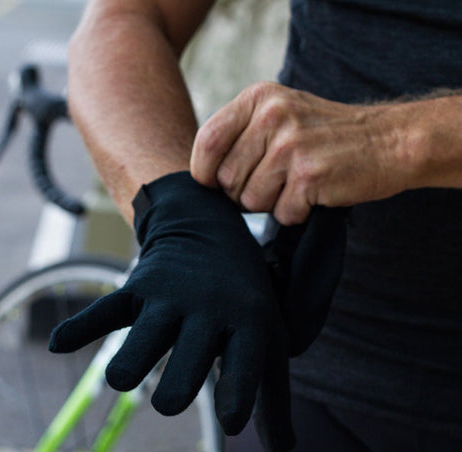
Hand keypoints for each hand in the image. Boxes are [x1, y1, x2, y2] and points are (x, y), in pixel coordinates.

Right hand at [49, 172, 294, 451]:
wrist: (211, 231)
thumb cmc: (245, 299)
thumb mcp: (269, 338)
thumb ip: (274, 399)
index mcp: (248, 323)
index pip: (244, 374)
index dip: (235, 404)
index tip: (230, 423)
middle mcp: (208, 310)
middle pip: (181, 378)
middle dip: (172, 397)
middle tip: (174, 394)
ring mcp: (170, 297)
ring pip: (137, 351)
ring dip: (126, 371)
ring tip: (126, 375)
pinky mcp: (138, 287)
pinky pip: (104, 310)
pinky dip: (79, 328)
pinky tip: (59, 343)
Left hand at [191, 82, 411, 223]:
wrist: (388, 142)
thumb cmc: (325, 135)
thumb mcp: (281, 113)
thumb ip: (242, 134)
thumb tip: (203, 175)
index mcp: (259, 98)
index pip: (207, 142)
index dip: (204, 173)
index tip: (216, 184)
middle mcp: (272, 116)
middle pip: (227, 179)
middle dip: (245, 192)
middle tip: (275, 182)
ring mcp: (291, 145)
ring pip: (251, 201)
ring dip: (272, 203)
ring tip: (297, 184)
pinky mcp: (309, 175)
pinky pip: (281, 213)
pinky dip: (295, 212)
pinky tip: (314, 194)